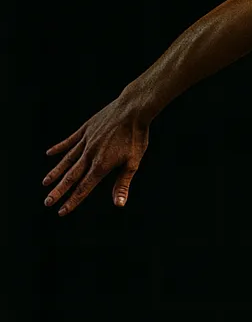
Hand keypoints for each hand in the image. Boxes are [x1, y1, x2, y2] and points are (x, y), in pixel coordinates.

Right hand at [42, 100, 150, 216]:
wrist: (133, 109)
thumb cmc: (136, 138)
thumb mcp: (133, 163)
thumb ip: (122, 184)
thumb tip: (118, 204)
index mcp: (101, 165)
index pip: (83, 188)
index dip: (72, 201)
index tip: (62, 211)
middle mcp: (89, 155)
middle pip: (71, 177)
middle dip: (59, 191)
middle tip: (47, 202)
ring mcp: (85, 141)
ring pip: (67, 160)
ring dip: (55, 172)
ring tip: (45, 183)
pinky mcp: (85, 129)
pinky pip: (69, 141)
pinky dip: (59, 148)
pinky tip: (49, 154)